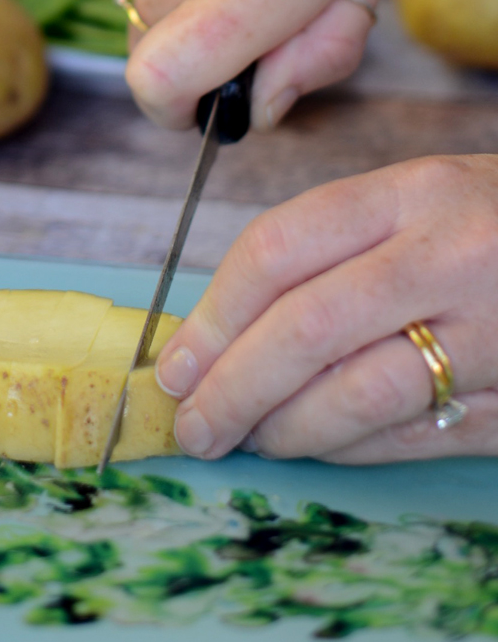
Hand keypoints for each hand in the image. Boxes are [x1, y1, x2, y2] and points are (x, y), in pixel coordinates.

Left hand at [153, 156, 497, 462]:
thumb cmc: (497, 221)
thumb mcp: (421, 197)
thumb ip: (336, 246)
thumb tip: (224, 324)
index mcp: (411, 193)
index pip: (279, 248)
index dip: (213, 313)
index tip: (175, 359)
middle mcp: (448, 256)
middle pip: (305, 328)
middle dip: (232, 386)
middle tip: (192, 423)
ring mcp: (492, 331)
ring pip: (358, 393)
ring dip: (286, 428)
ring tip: (248, 439)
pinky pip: (417, 435)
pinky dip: (351, 449)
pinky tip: (314, 448)